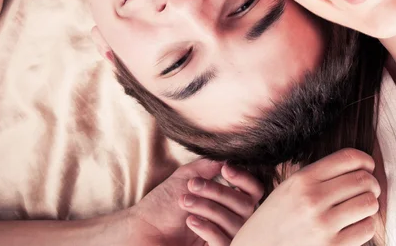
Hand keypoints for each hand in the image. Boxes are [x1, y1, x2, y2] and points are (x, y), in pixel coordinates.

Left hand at [128, 159, 262, 245]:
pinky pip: (225, 242)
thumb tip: (230, 157)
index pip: (254, 189)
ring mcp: (225, 236)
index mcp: (229, 199)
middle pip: (247, 205)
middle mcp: (232, 218)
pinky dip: (208, 228)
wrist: (141, 229)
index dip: (245, 178)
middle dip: (219, 193)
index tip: (225, 170)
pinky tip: (191, 221)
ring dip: (209, 208)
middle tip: (193, 186)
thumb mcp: (187, 176)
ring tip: (185, 202)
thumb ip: (209, 165)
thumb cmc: (163, 203)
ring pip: (236, 223)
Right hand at [231, 149, 380, 245]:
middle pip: (363, 180)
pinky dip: (366, 225)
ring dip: (370, 204)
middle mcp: (313, 199)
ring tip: (361, 208)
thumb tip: (358, 166)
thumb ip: (318, 176)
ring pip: (368, 203)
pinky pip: (366, 229)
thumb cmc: (276, 219)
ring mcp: (323, 225)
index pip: (349, 158)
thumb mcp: (289, 188)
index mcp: (303, 179)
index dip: (365, 160)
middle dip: (372, 183)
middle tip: (369, 189)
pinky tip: (356, 225)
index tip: (368, 167)